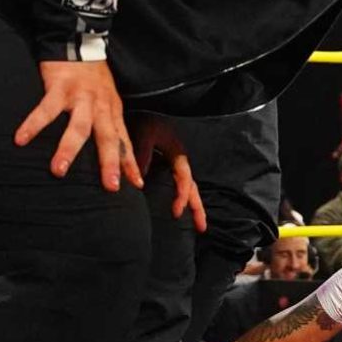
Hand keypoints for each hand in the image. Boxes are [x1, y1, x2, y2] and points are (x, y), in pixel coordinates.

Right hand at [16, 59, 140, 189]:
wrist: (78, 43)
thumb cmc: (92, 78)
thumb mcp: (107, 101)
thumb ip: (109, 125)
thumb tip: (114, 155)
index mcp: (112, 111)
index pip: (124, 140)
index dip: (131, 161)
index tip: (137, 184)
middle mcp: (100, 106)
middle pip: (108, 137)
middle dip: (110, 162)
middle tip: (111, 186)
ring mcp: (80, 97)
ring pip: (78, 126)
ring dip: (68, 149)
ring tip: (59, 170)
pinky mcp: (59, 87)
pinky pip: (45, 109)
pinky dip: (33, 125)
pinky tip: (20, 140)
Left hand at [134, 117, 204, 231]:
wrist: (144, 113)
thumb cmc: (147, 119)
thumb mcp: (145, 133)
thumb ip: (144, 153)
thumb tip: (140, 179)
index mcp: (178, 154)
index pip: (184, 179)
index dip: (182, 196)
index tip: (177, 213)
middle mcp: (180, 162)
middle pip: (192, 188)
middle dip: (197, 208)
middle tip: (201, 228)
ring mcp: (175, 165)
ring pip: (189, 188)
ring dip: (193, 205)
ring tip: (197, 225)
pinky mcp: (167, 167)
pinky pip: (179, 185)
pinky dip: (183, 198)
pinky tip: (179, 209)